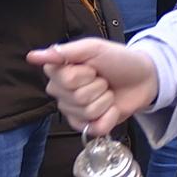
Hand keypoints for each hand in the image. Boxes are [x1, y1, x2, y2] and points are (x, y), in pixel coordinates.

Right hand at [31, 38, 158, 136]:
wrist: (143, 77)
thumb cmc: (118, 60)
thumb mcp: (93, 48)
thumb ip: (64, 52)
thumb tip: (32, 56)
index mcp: (58, 73)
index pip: (65, 80)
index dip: (84, 74)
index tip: (92, 67)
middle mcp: (62, 93)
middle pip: (76, 98)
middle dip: (97, 87)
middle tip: (103, 80)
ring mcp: (74, 111)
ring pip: (87, 113)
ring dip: (105, 100)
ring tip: (108, 91)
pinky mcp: (89, 126)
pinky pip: (95, 128)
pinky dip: (110, 117)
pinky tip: (112, 108)